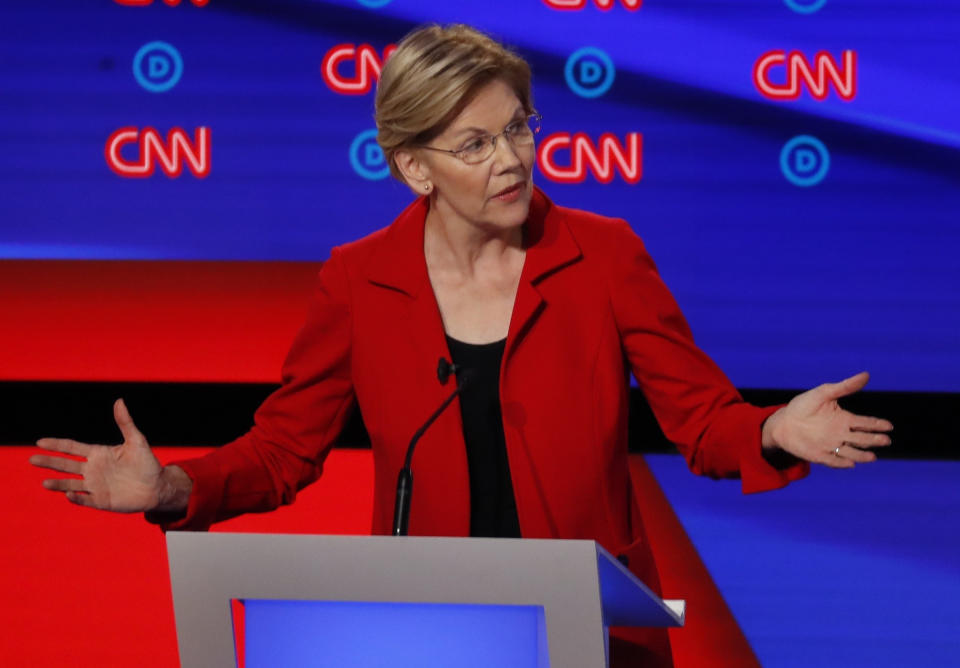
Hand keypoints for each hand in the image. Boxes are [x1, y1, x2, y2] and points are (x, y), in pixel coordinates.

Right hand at [30, 399, 165, 511]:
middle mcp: (92, 470)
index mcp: (98, 454)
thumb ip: (125, 423)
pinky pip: (85, 499)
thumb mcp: (136, 440)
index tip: (39, 442)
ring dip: (58, 484)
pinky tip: (68, 494)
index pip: (72, 448)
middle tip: (32, 459)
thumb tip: (119, 401)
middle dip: (49, 462)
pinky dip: (76, 498)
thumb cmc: (147, 463)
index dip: (56, 445)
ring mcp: (95, 486)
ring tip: (44, 483)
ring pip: (70, 484)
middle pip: (66, 465)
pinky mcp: (101, 500)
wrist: (158, 486)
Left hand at [762, 371, 893, 468]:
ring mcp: (831, 446)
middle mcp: (841, 434)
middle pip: (862, 438)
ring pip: (851, 452)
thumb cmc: (803, 406)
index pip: (866, 423)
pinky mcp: (820, 455)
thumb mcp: (823, 393)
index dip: (877, 425)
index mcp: (844, 419)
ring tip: (872, 457)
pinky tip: (850, 463)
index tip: (888, 426)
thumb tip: (866, 375)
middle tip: (885, 440)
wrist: (782, 422)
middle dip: (874, 440)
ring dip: (862, 455)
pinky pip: (833, 461)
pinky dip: (841, 462)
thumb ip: (844, 387)